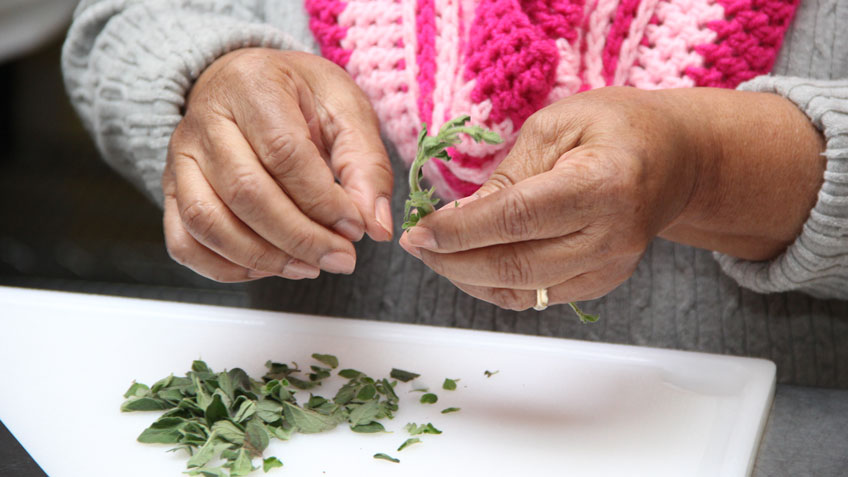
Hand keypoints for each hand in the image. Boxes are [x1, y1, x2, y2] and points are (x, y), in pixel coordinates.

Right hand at [162, 48, 393, 281]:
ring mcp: (181, 157)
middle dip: (300, 237)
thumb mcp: (346, 110)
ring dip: (264, 258)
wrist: (248, 84)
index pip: (283, 152)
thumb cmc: (299, 96)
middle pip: (245, 192)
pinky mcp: (171, 190)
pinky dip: (225, 267)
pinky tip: (268, 267)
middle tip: (340, 257)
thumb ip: (367, 166)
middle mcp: (205, 119)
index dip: (322, 200)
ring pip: (208, 222)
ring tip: (309, 266)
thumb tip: (375, 226)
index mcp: (252, 84)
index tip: (355, 227)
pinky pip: (184, 242)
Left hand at [399, 87, 823, 309]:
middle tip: (417, 246)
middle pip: (514, 267)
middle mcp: (611, 237)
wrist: (677, 160)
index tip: (417, 233)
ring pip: (521, 292)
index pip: (516, 219)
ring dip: (468, 278)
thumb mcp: (557, 125)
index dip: (458, 232)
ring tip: (436, 254)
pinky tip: (470, 263)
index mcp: (602, 185)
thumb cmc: (616, 128)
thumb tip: (457, 218)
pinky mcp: (602, 283)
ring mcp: (610, 268)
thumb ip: (508, 174)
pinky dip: (495, 285)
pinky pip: (536, 297)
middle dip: (453, 262)